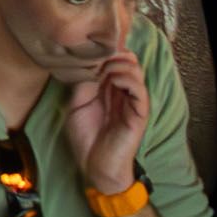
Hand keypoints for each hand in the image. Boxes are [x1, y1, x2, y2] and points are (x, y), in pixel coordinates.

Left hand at [64, 35, 150, 200]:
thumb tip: (89, 63)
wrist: (94, 167)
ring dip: (119, 63)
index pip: (113, 58)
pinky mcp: (139, 113)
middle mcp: (122, 91)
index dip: (103, 50)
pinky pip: (140, 89)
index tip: (89, 50)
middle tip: (97, 58)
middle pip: (127, 58)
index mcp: (108, 87)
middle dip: (112, 53)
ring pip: (135, 69)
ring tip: (104, 70)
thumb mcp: (76, 105)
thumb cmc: (85, 138)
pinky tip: (113, 81)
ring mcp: (132, 101)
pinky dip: (127, 78)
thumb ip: (83, 83)